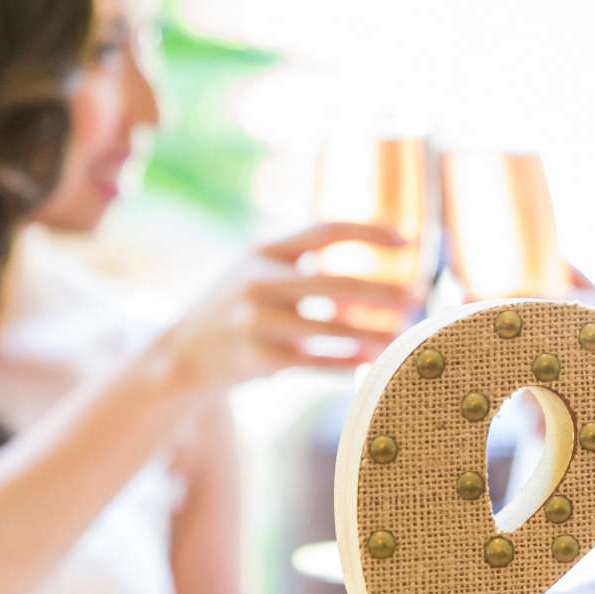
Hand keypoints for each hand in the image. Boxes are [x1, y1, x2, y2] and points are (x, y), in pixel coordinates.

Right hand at [147, 222, 422, 392]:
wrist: (179, 353)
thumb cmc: (234, 308)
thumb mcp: (257, 268)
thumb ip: (302, 261)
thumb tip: (368, 256)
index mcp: (265, 250)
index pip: (325, 230)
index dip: (369, 232)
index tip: (406, 241)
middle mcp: (258, 280)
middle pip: (332, 282)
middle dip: (379, 291)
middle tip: (414, 299)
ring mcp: (255, 321)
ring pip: (326, 329)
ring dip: (369, 334)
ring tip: (400, 339)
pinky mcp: (257, 359)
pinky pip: (312, 362)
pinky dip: (344, 363)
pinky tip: (369, 363)